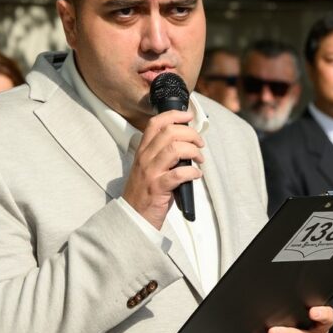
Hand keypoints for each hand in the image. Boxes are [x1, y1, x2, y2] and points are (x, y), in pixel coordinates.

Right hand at [121, 109, 204, 229]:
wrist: (133, 217)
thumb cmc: (146, 193)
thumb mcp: (150, 168)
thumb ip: (163, 155)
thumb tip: (188, 145)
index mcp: (143, 151)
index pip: (155, 124)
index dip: (173, 115)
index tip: (188, 116)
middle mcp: (145, 158)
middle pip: (169, 133)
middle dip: (190, 134)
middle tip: (200, 143)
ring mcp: (150, 173)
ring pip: (174, 149)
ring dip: (193, 151)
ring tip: (200, 159)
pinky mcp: (157, 188)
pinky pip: (178, 174)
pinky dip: (192, 172)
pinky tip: (196, 175)